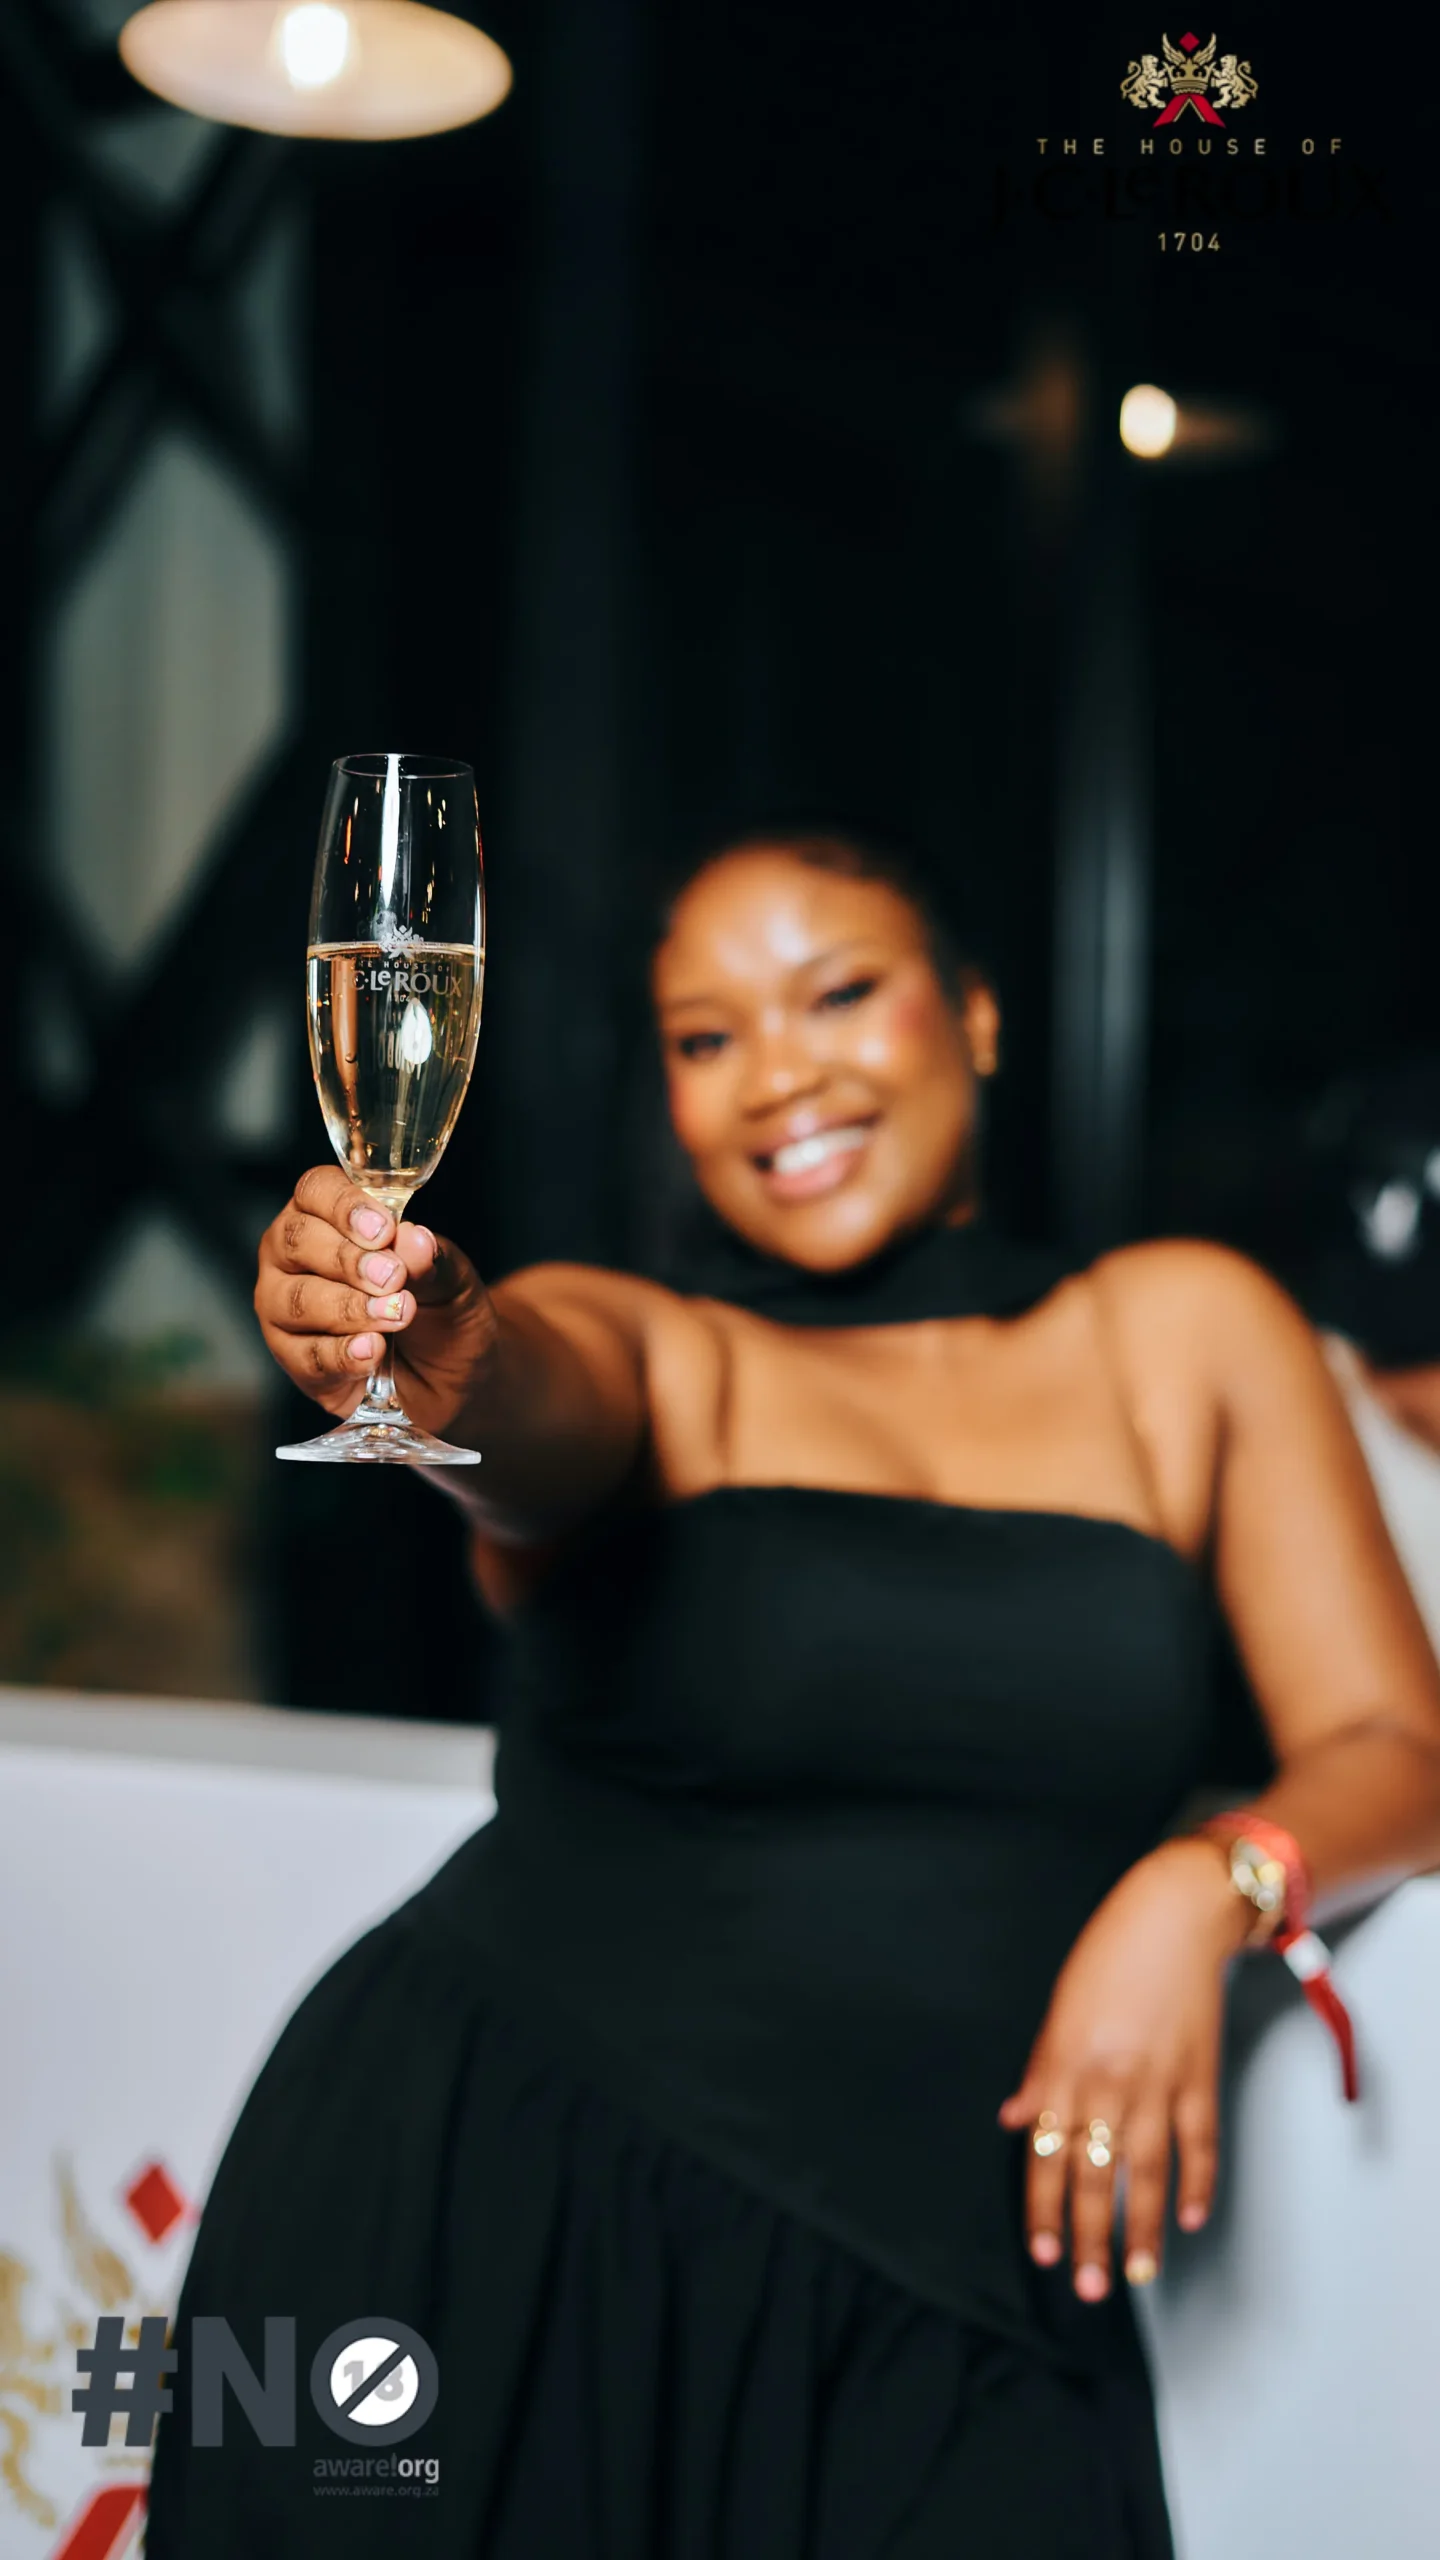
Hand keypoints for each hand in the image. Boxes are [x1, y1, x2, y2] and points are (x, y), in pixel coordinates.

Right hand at [254, 1167, 495, 1434]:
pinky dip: (342, 1354)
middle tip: (393, 1277)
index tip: (383, 1230)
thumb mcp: (452, 1282)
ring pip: (297, 1300)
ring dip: (349, 1308)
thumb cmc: (442, 1313)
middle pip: (296, 1241)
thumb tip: (414, 1238)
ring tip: (396, 1315)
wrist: (452, 1378)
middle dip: (347, 1259)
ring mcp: (286, 1308)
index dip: (345, 1206)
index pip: (316, 1190)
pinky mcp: (295, 1360)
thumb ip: (431, 1259)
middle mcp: (295, 1256)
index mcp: (329, 1216)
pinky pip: (306, 1356)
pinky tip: (372, 1351)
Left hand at [997, 1837, 1250, 2300]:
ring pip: (1146, 2173)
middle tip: (1088, 2287)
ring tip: (1138, 2274)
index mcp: (1063, 2067)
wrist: (1172, 1916)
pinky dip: (1198, 2183)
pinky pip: (1199, 2143)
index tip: (1043, 2251)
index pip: (1048, 2155)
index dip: (1045, 2208)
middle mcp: (1106, 2083)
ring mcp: (1156, 2083)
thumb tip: (1016, 2120)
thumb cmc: (1109, 1956)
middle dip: (1090, 2237)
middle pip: (1094, 2176)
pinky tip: (1192, 2219)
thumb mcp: (1058, 2012)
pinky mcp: (1199, 2077)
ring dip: (1143, 2229)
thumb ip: (1040, 2075)